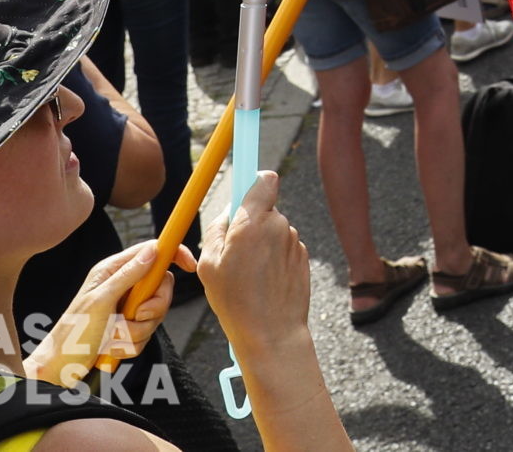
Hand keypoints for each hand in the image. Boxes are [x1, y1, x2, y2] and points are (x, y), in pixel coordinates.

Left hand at [25, 237, 193, 389]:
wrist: (59, 370)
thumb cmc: (72, 334)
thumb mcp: (101, 301)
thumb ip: (128, 275)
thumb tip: (154, 250)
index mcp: (113, 271)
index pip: (152, 252)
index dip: (174, 254)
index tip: (189, 267)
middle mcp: (122, 286)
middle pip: (161, 288)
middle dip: (152, 308)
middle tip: (136, 316)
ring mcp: (125, 308)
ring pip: (154, 315)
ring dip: (136, 332)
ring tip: (112, 338)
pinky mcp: (127, 329)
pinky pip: (146, 334)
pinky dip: (131, 345)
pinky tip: (110, 349)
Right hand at [199, 171, 313, 357]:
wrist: (272, 333)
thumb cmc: (236, 300)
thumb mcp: (209, 264)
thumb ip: (217, 231)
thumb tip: (228, 214)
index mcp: (254, 221)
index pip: (264, 179)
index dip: (256, 180)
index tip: (249, 181)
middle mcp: (279, 225)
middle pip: (264, 209)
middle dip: (250, 223)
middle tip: (233, 253)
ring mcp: (294, 241)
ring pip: (273, 231)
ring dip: (261, 245)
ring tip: (248, 276)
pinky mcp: (303, 257)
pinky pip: (283, 249)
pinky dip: (273, 259)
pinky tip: (264, 283)